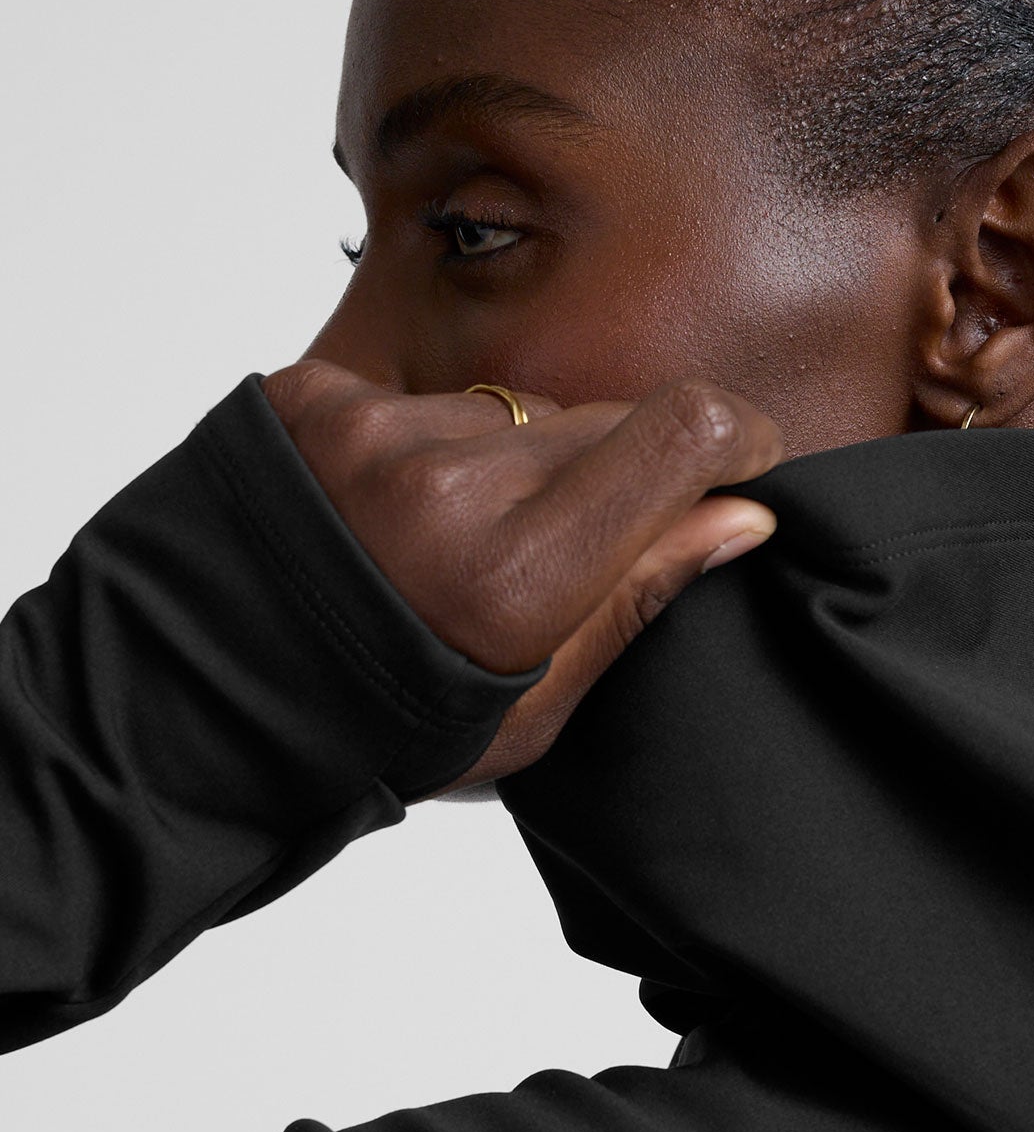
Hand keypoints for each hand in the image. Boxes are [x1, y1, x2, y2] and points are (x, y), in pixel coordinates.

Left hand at [262, 363, 780, 786]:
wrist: (191, 714)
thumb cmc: (373, 734)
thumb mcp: (527, 710)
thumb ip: (639, 598)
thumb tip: (743, 516)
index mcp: (517, 575)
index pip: (683, 432)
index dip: (738, 439)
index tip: (744, 466)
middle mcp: (451, 483)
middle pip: (606, 420)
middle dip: (617, 473)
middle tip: (569, 553)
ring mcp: (374, 431)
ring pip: (515, 412)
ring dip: (517, 462)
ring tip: (450, 551)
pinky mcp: (314, 397)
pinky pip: (425, 399)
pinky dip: (431, 448)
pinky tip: (387, 520)